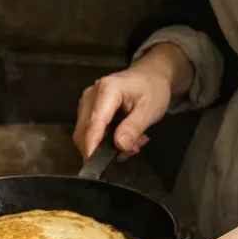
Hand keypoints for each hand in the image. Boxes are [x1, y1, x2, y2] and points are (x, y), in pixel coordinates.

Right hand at [73, 43, 193, 159]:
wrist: (150, 75)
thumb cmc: (152, 87)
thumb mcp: (150, 108)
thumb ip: (134, 127)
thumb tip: (119, 145)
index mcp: (107, 90)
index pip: (94, 124)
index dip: (92, 146)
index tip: (92, 163)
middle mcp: (91, 96)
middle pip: (84, 132)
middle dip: (103, 149)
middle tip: (131, 150)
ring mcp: (87, 103)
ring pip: (85, 135)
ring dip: (105, 146)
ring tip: (132, 142)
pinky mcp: (87, 111)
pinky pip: (89, 133)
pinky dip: (104, 141)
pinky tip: (121, 137)